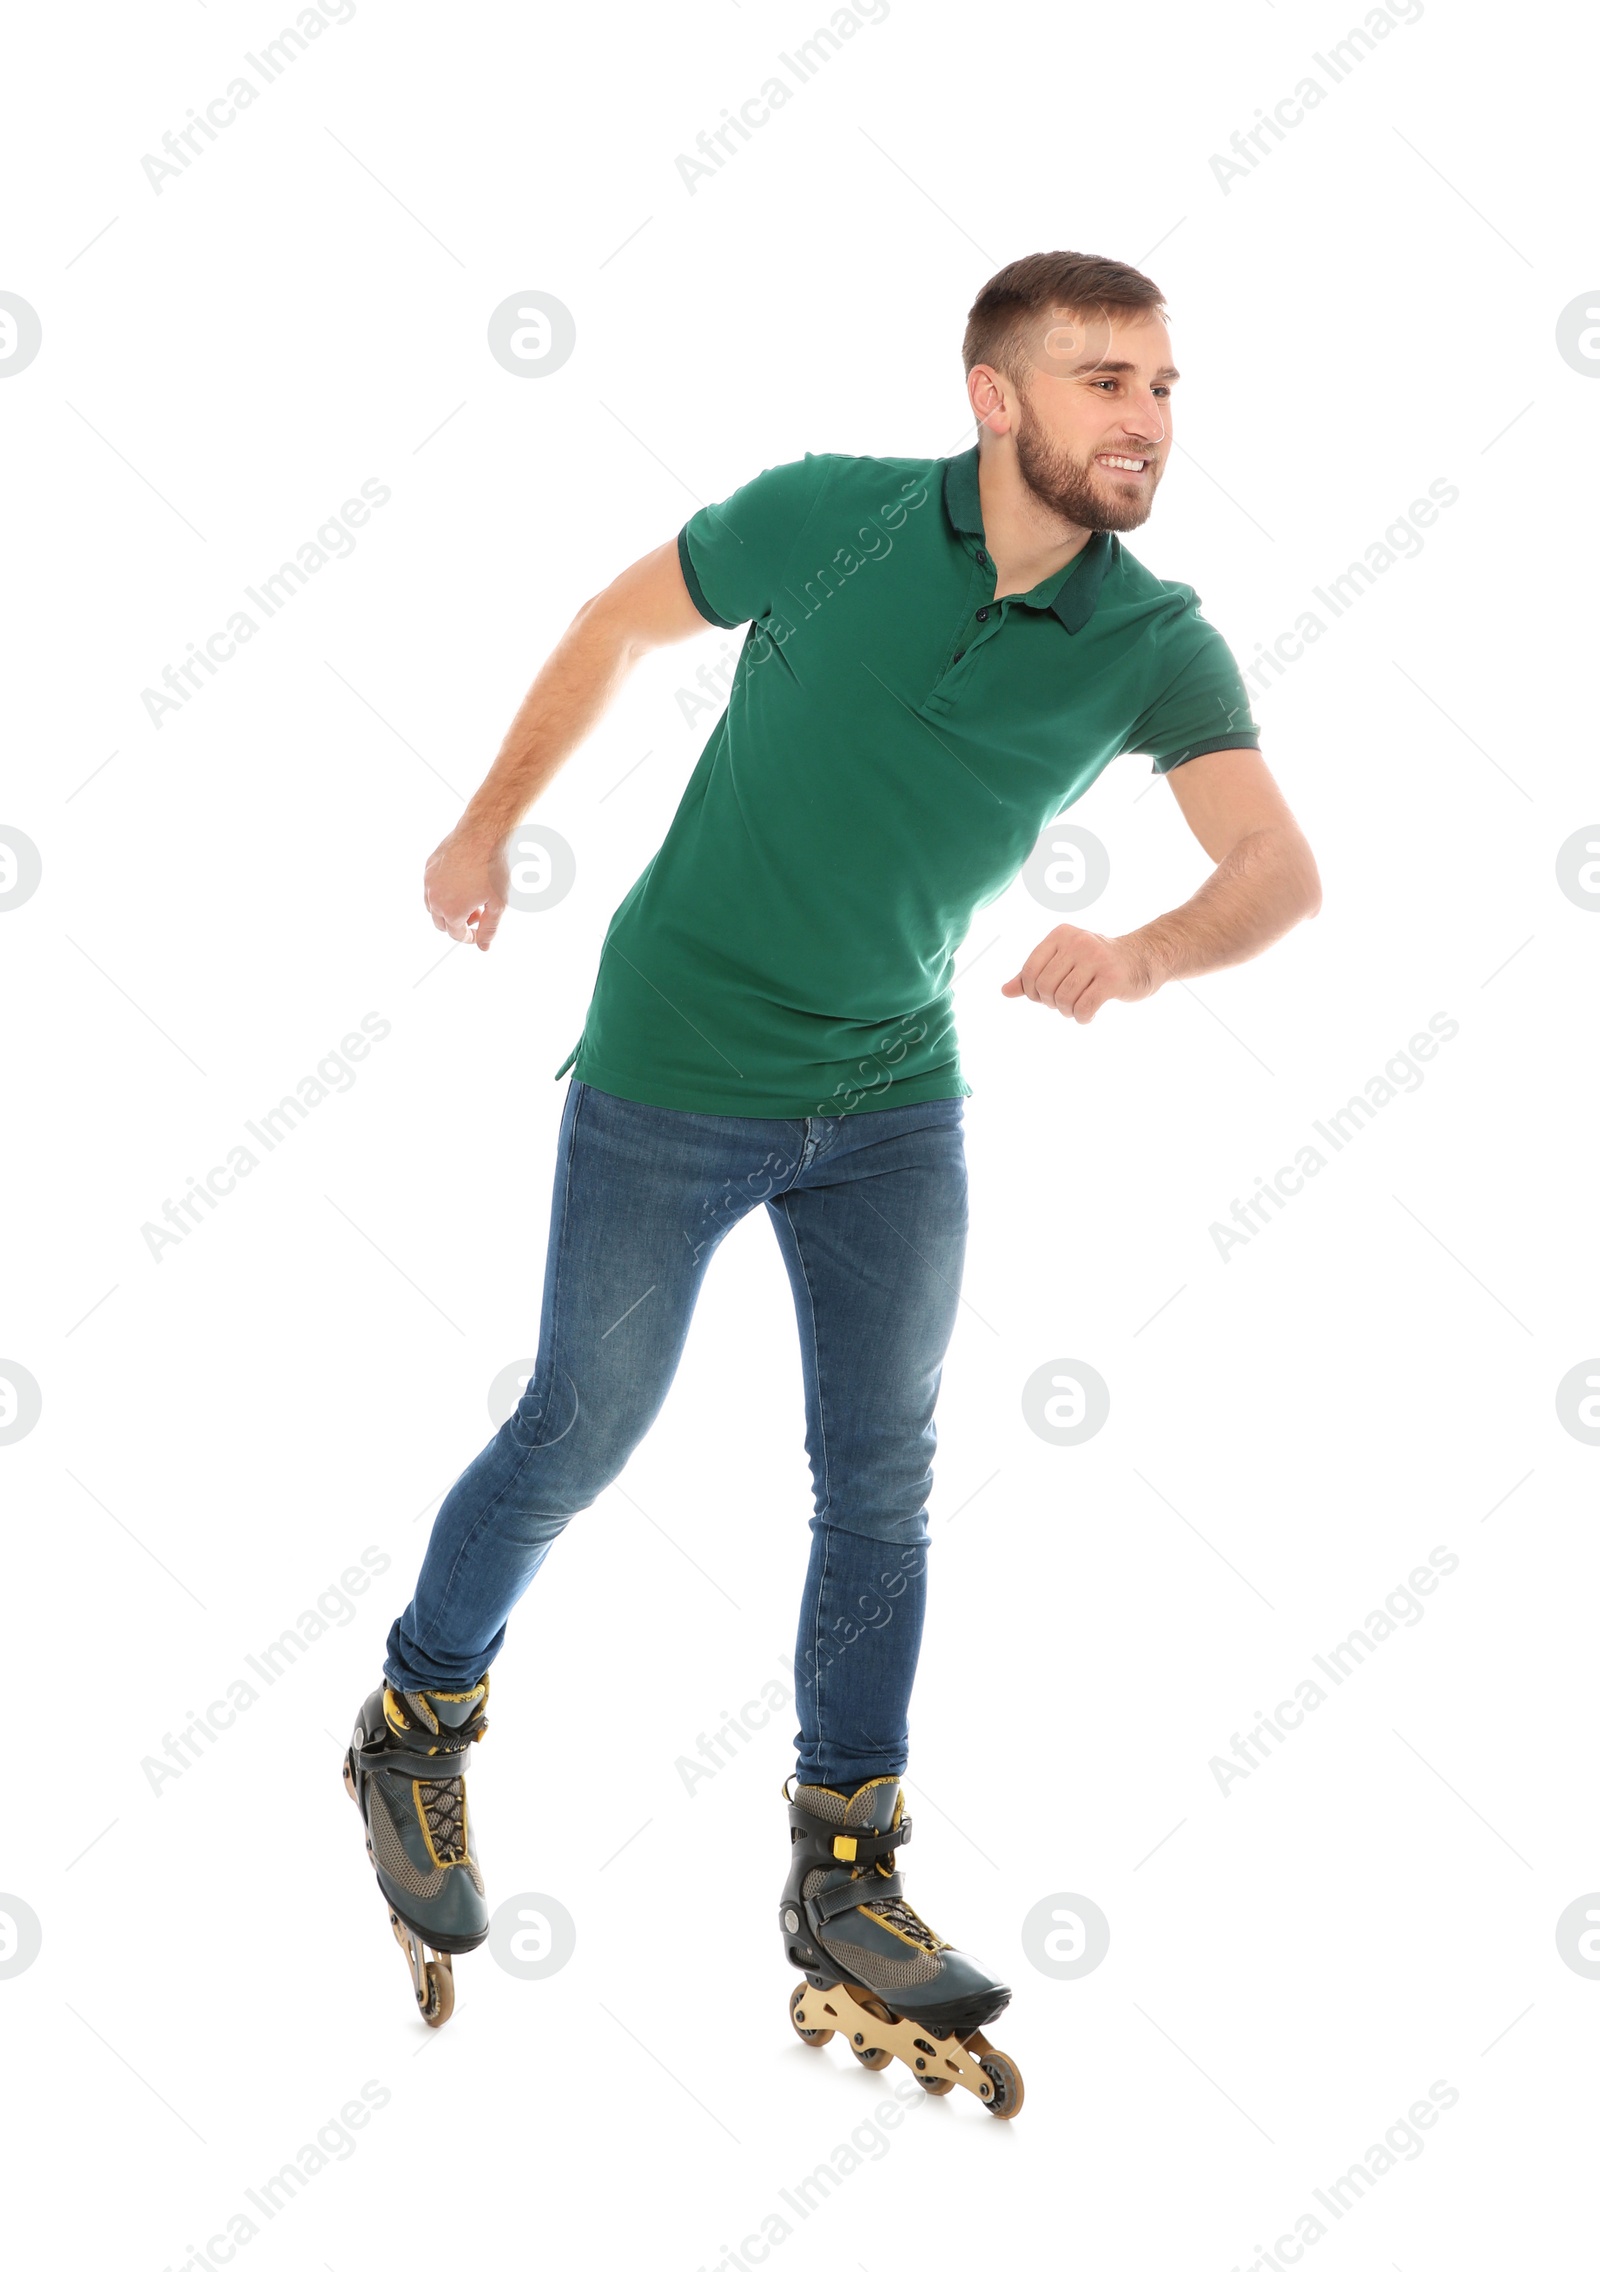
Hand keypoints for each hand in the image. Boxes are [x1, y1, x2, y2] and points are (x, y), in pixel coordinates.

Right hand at [423, 825, 509, 950]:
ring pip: (432, 906)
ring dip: (448, 909)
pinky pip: (432, 886)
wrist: (485, 833)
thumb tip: (483, 947)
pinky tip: (462, 882)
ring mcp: (429, 881)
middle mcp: (434, 898)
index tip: (479, 933)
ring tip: (470, 898)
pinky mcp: (429, 865)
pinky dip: (443, 891)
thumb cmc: (494, 868)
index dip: (470, 937)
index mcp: (451, 911)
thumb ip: (489, 929)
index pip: (456, 935)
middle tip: (478, 914)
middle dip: (458, 924)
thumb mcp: (498, 904)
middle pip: (441, 923)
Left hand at [1000, 924, 1159, 1023]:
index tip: (1045, 997)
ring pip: (1063, 999)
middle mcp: (1078, 942)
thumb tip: (1004, 991)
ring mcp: (1096, 959)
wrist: (1143, 958)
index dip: (1031, 992)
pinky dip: (1082, 1018)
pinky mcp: (1112, 978)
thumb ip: (1033, 974)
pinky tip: (1089, 1015)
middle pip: (1044, 987)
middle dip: (1051, 1003)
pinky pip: (1084, 1008)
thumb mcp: (1064, 961)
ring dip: (1068, 1012)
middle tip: (1065, 1003)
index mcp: (1061, 935)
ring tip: (1077, 1008)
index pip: (1029, 970)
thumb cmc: (1097, 962)